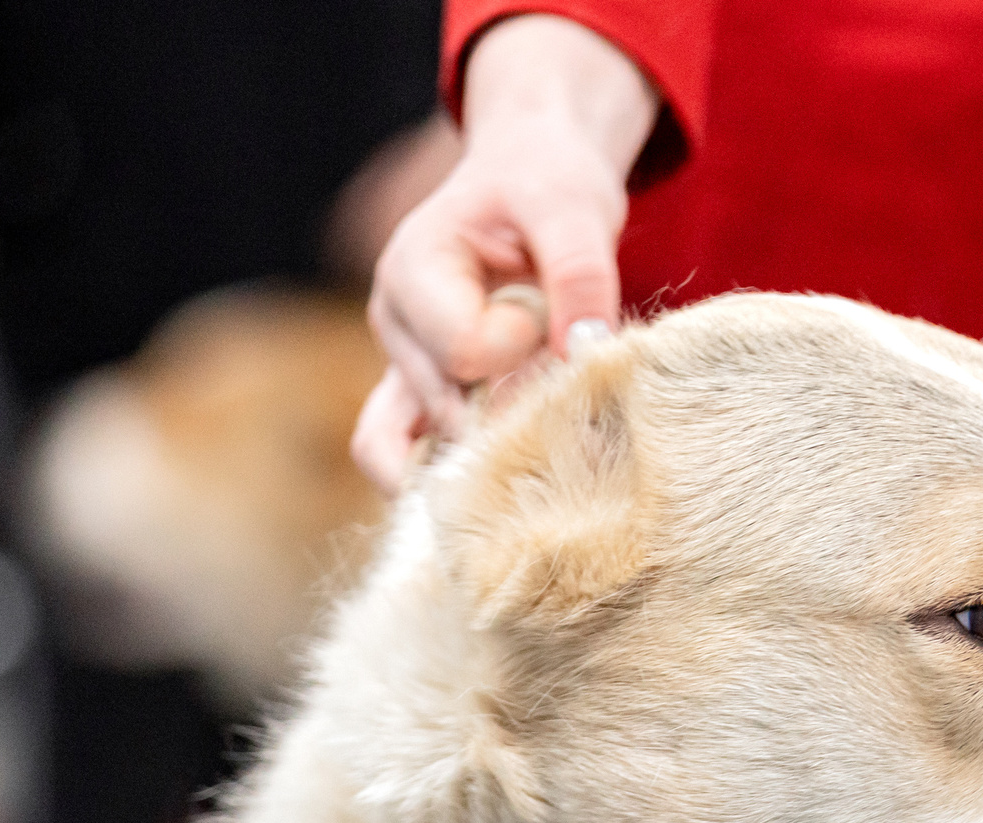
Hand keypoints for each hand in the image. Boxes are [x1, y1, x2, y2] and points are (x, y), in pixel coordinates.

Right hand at [354, 15, 656, 488]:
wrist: (532, 178)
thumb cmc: (547, 183)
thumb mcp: (574, 207)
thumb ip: (580, 275)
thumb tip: (586, 353)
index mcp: (413, 271)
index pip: (465, 355)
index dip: (524, 351)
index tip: (554, 322)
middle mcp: (396, 328)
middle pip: (450, 414)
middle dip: (517, 416)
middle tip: (571, 395)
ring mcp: (406, 369)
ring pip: (419, 456)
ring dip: (492, 460)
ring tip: (551, 443)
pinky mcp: (429, 399)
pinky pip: (414, 463)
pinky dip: (466, 481)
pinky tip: (521, 484)